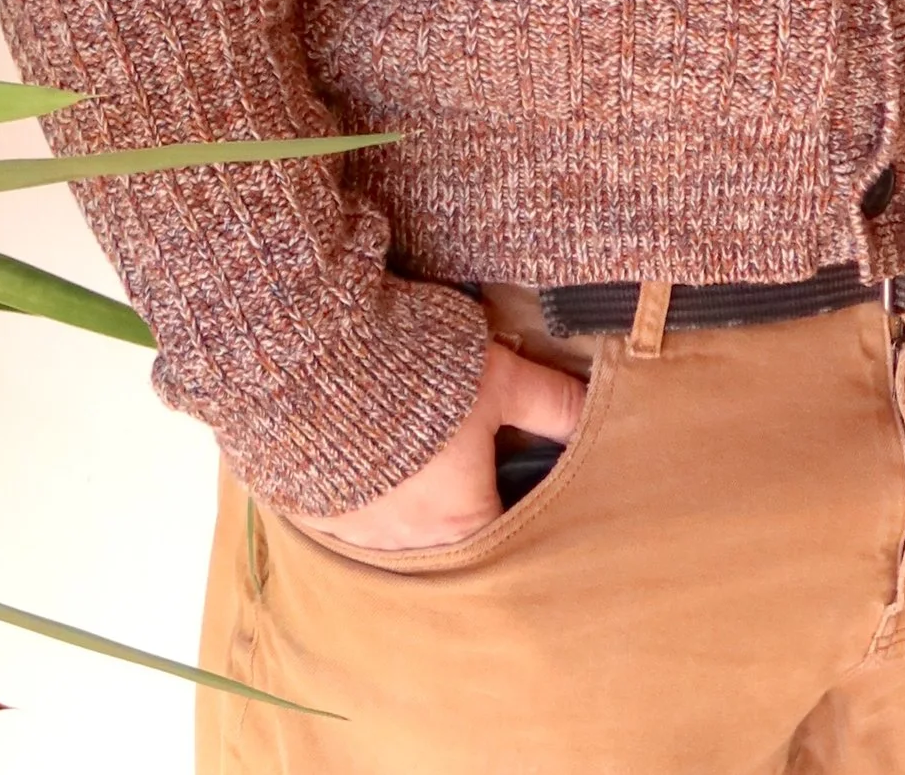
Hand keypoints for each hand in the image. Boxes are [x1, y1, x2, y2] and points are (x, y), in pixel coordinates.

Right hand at [290, 339, 584, 554]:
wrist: (313, 359)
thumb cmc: (415, 377)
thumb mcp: (501, 379)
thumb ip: (551, 402)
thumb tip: (595, 410)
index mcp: (464, 526)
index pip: (508, 534)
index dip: (516, 500)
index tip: (512, 471)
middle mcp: (410, 544)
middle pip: (448, 534)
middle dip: (456, 498)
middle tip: (458, 455)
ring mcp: (354, 530)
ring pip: (393, 525)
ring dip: (403, 495)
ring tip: (410, 446)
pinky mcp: (310, 508)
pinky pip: (342, 510)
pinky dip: (356, 486)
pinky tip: (359, 448)